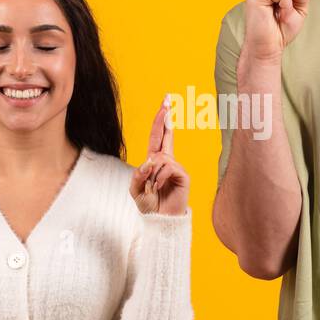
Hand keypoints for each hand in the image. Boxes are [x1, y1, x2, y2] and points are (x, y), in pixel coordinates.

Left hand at [129, 95, 188, 215]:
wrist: (160, 220)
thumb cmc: (149, 205)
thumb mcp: (135, 189)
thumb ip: (138, 174)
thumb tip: (151, 161)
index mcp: (155, 161)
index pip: (158, 136)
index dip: (161, 120)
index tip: (165, 104)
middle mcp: (167, 160)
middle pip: (166, 134)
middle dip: (166, 116)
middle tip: (167, 99)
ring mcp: (176, 167)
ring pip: (160, 159)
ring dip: (151, 174)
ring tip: (152, 188)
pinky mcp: (183, 175)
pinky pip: (168, 168)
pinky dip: (159, 178)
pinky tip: (159, 187)